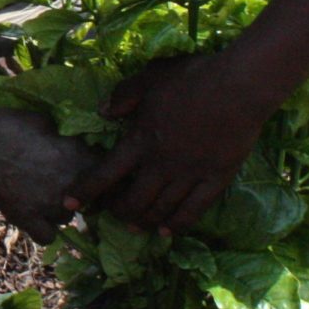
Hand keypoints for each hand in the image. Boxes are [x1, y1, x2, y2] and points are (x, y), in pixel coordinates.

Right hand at [0, 109, 100, 244]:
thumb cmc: (9, 125)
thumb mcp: (46, 121)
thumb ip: (68, 137)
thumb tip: (76, 141)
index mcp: (80, 158)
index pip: (107, 171)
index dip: (96, 168)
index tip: (83, 164)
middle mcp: (72, 186)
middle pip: (92, 197)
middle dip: (81, 189)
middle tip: (59, 177)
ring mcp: (51, 206)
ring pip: (69, 216)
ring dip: (62, 207)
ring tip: (42, 193)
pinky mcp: (29, 220)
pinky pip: (49, 236)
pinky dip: (44, 228)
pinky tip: (35, 216)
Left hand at [69, 51, 274, 235]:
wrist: (239, 87)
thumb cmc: (193, 77)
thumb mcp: (150, 77)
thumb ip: (124, 95)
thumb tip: (103, 113)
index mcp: (141, 140)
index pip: (105, 174)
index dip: (85, 191)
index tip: (69, 204)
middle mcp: (161, 165)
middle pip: (132, 200)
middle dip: (117, 211)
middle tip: (111, 213)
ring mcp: (189, 175)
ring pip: (160, 210)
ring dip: (143, 220)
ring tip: (134, 225)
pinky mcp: (215, 180)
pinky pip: (193, 212)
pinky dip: (176, 225)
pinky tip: (166, 232)